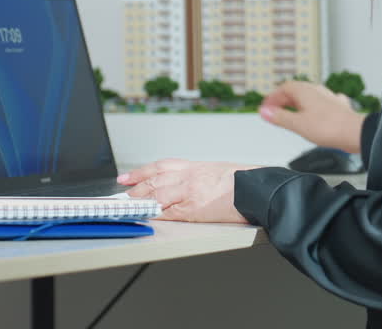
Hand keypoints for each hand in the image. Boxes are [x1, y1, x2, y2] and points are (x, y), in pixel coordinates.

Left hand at [118, 159, 258, 222]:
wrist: (258, 189)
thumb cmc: (247, 181)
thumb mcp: (222, 171)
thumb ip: (203, 177)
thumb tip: (192, 185)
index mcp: (197, 166)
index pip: (162, 166)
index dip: (142, 171)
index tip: (128, 176)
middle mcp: (190, 176)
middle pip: (154, 180)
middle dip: (136, 187)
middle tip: (123, 193)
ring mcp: (190, 192)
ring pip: (156, 194)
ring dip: (140, 200)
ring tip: (129, 206)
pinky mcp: (193, 209)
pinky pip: (167, 212)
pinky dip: (154, 213)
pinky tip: (146, 215)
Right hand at [260, 81, 365, 152]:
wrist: (354, 133)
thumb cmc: (329, 128)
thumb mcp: (297, 124)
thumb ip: (280, 117)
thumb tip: (264, 111)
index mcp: (305, 91)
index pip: (284, 88)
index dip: (273, 97)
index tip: (266, 107)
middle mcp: (317, 91)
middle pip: (296, 90)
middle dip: (284, 100)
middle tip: (276, 111)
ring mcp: (329, 98)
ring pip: (310, 96)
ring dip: (298, 103)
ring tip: (292, 113)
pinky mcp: (338, 107)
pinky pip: (322, 103)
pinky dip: (314, 108)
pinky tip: (316, 113)